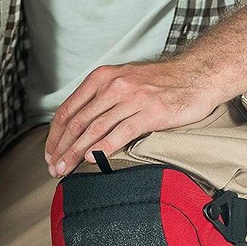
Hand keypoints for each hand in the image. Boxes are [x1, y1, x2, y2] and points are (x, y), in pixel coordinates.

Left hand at [44, 57, 221, 177]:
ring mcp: (131, 99)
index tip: (49, 154)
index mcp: (102, 78)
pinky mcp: (150, 112)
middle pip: (77, 122)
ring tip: (65, 170)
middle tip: (53, 168)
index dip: (55, 135)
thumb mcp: (124, 83)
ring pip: (94, 130)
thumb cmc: (161, 84)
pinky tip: (92, 160)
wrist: (197, 75)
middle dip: (61, 149)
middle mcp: (113, 86)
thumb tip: (80, 129)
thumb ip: (102, 102)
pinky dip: (103, 148)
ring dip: (76, 153)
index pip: (68, 110)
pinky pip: (120, 133)